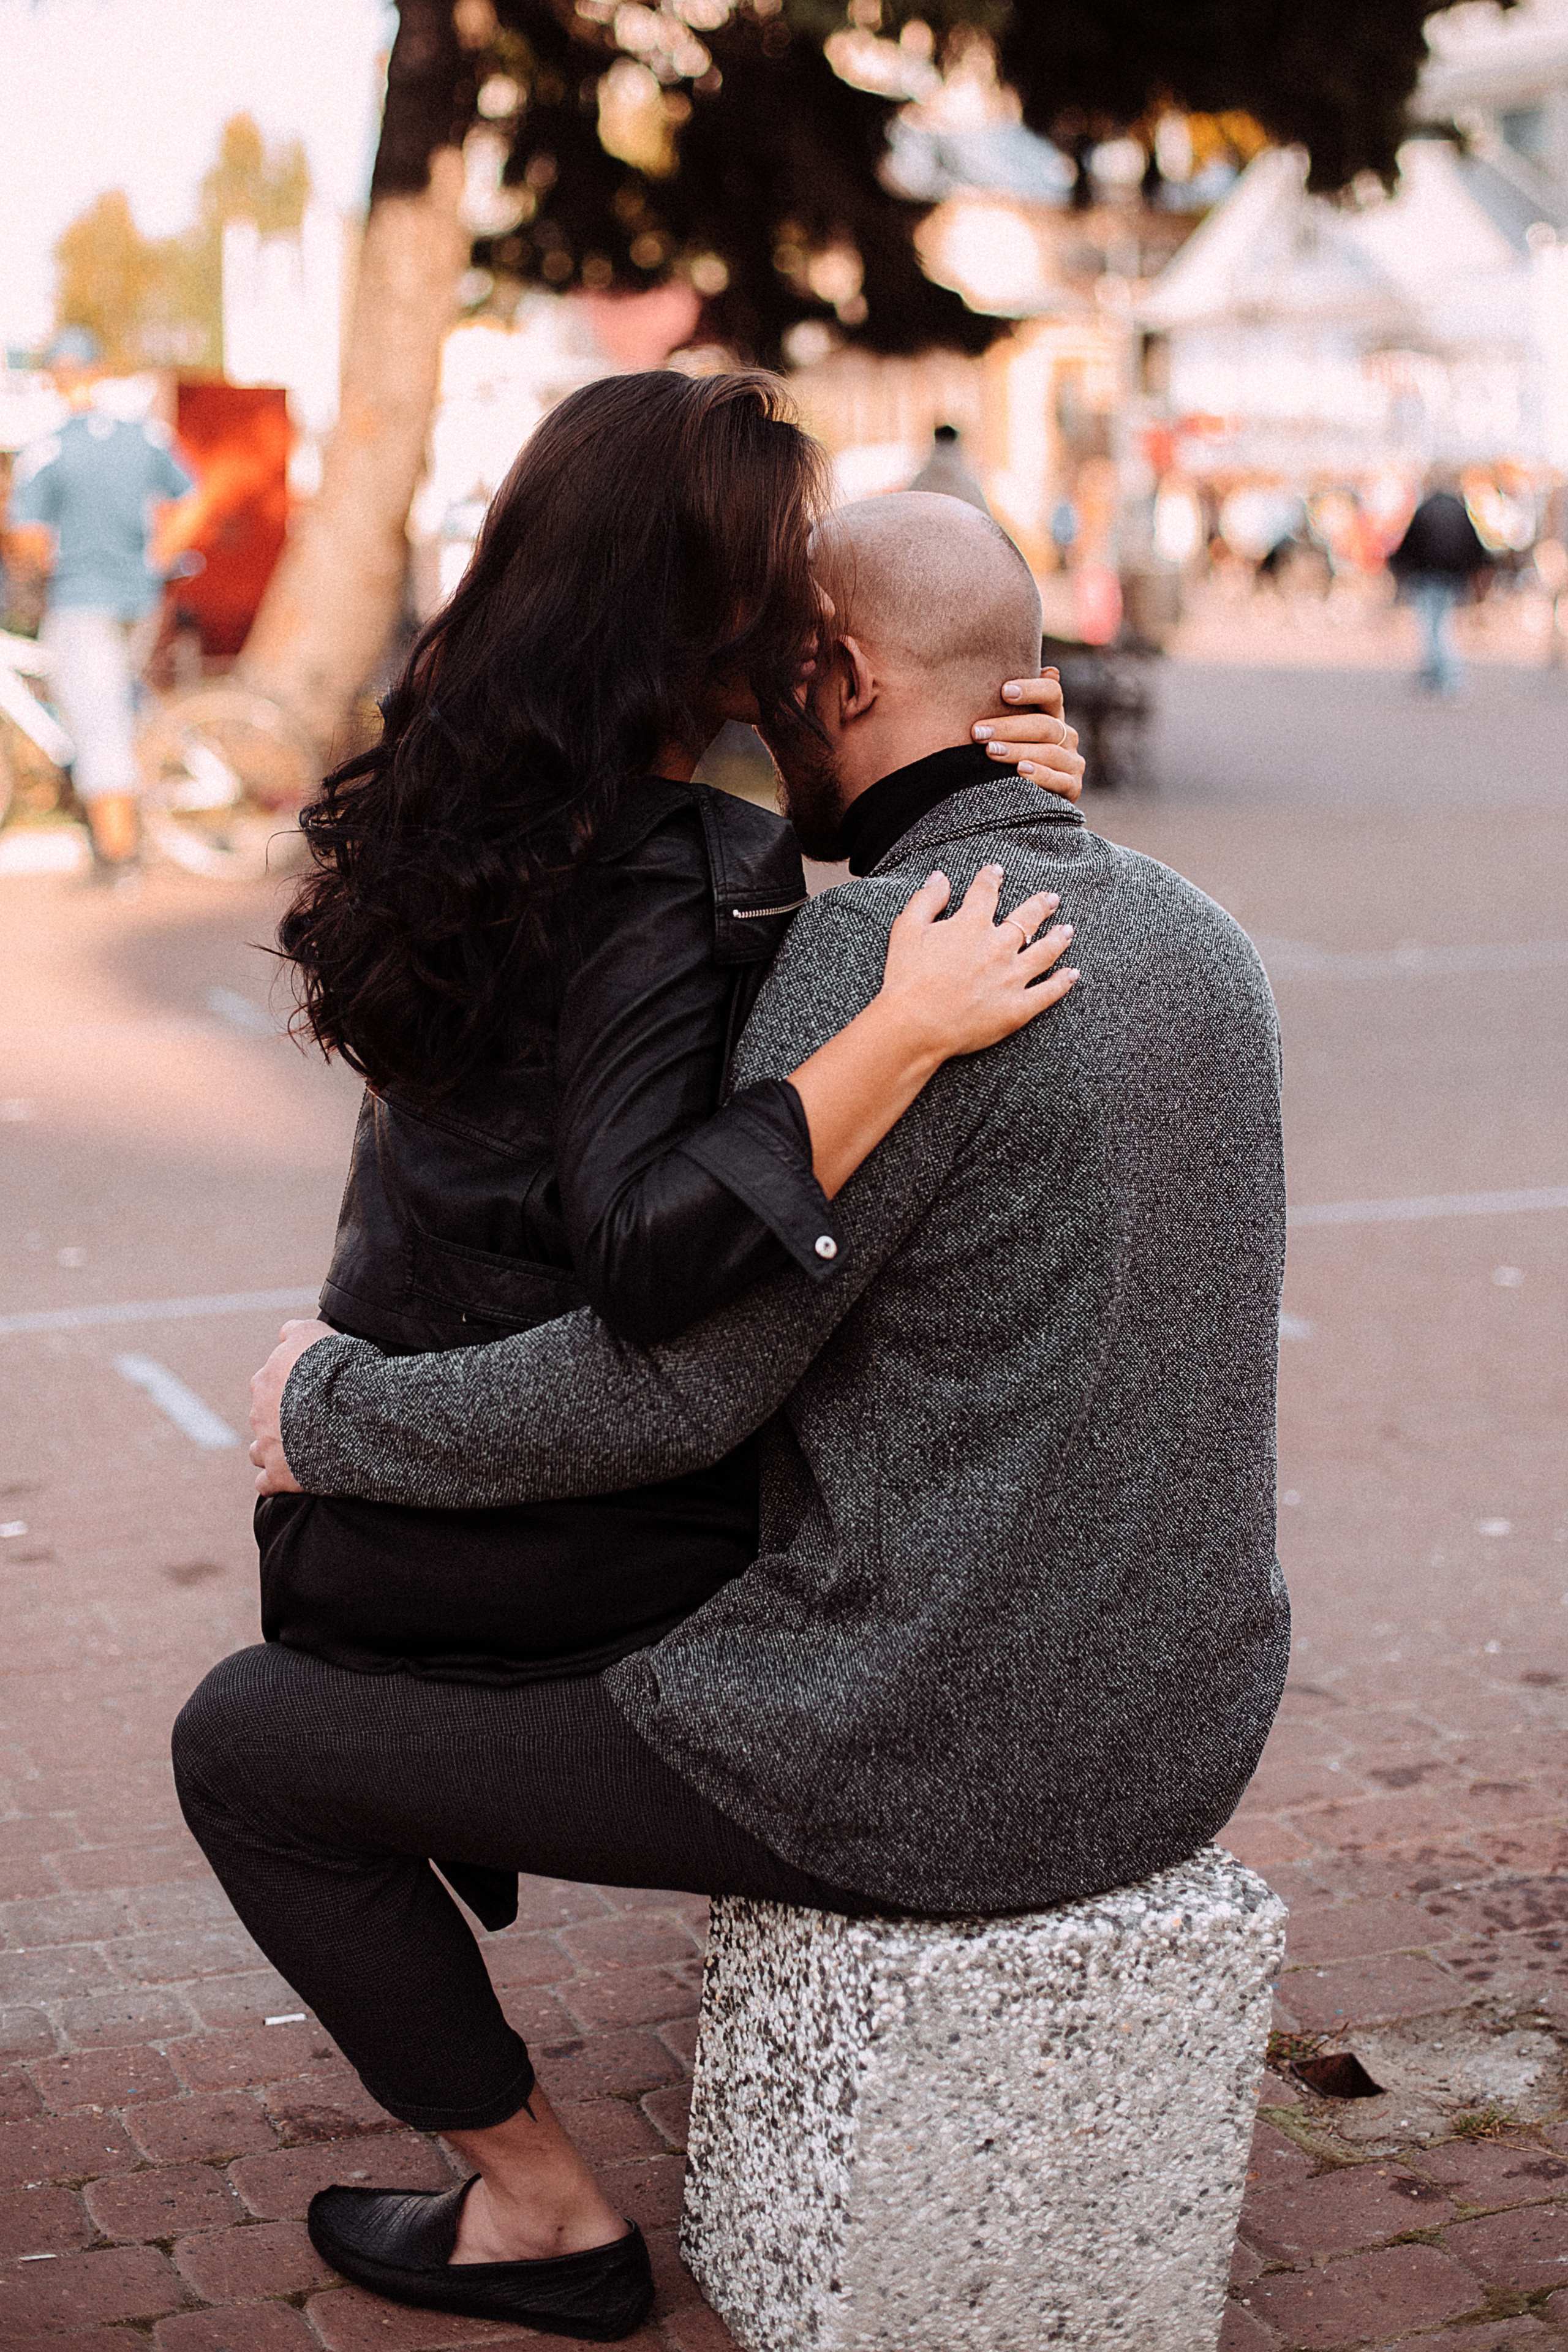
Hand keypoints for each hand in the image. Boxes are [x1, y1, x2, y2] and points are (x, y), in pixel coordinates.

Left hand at [249, 1318, 334, 1494]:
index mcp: (264, 1380)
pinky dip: (275, 1480)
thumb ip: (294, 1331)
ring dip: (273, 1448)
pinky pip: (266, 1482)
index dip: (291, 1386)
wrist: (344, 1412)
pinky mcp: (278, 1475)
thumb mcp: (313, 1332)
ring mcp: (266, 1445)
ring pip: (258, 1448)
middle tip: (312, 1417)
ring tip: (299, 1449)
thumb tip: (284, 1334)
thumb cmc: (332, 1369)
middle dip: (281, 1417)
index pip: (268, 1381)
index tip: (313, 1388)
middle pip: (264, 1414)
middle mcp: (259, 1412)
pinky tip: (291, 1477)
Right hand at [878, 865, 1077, 1061]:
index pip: (985, 893)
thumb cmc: (906, 979)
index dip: (991, 879)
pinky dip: (1062, 983)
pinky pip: (1048, 993)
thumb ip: (926, 900)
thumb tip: (940, 878)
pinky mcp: (1018, 1008)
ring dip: (1058, 939)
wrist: (915, 1024)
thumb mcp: (906, 929)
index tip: (997, 872)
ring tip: (1068, 930)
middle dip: (1040, 905)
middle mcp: (998, 947)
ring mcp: (1012, 977)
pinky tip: (1072, 974)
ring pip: (1045, 952)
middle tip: (1051, 898)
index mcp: (971, 925)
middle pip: (1026, 919)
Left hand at [970, 671, 1083, 800]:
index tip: (1004, 691)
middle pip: (1044, 725)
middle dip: (1009, 727)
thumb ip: (1010, 704)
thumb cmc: (1008, 756)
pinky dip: (1040, 775)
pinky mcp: (1073, 788)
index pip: (1051, 692)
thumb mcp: (1007, 731)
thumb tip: (1045, 670)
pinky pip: (1060, 780)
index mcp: (1053, 716)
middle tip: (978, 732)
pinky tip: (1021, 770)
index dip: (1031, 689)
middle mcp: (1067, 736)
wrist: (1024, 802)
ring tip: (991, 751)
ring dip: (1018, 750)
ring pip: (1049, 752)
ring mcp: (1072, 762)